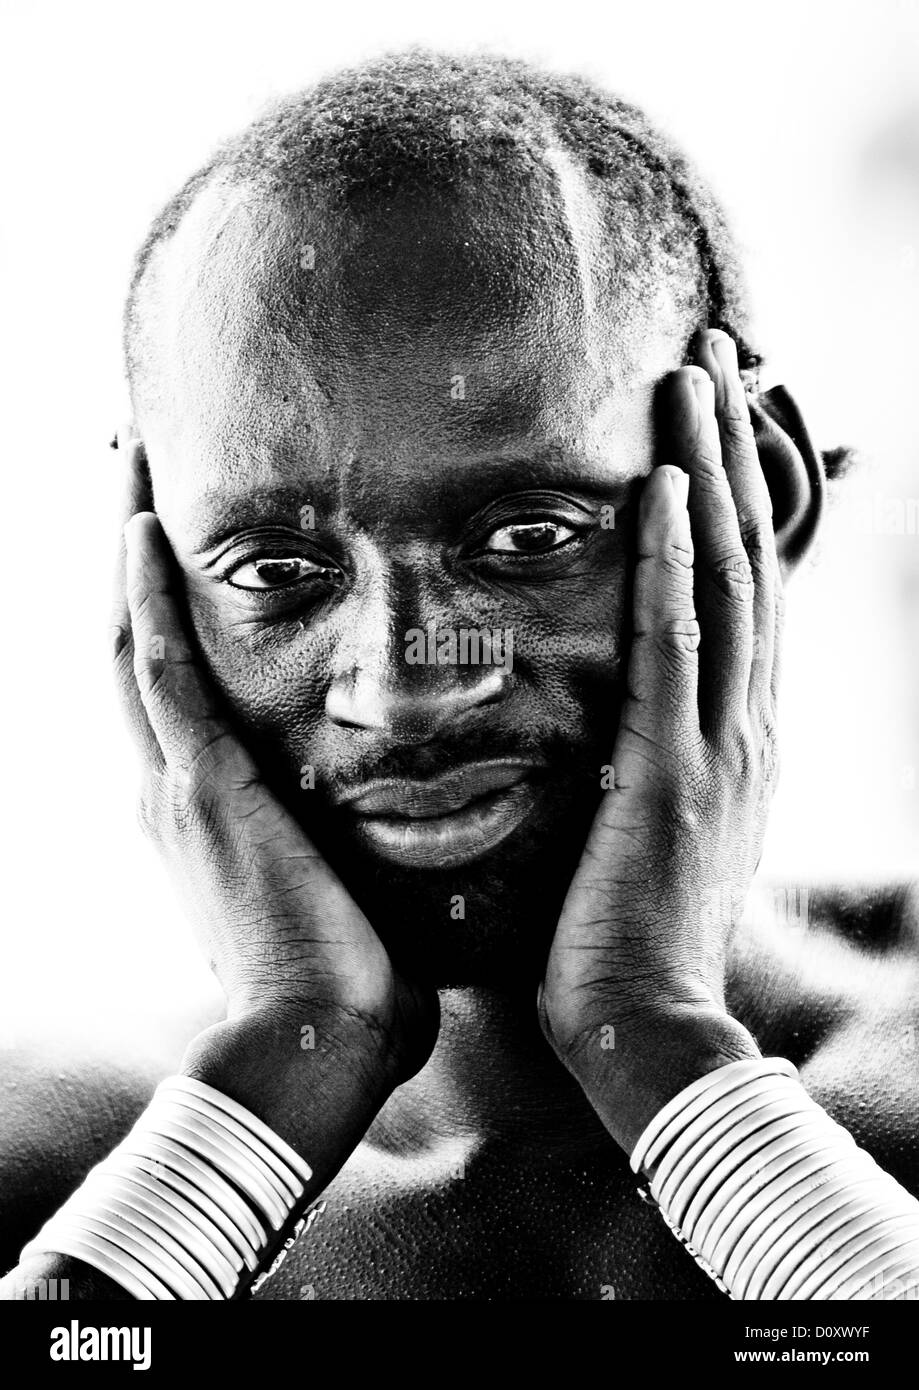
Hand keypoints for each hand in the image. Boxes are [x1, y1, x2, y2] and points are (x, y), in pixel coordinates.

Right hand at [111, 434, 437, 1152]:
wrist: (313, 1051)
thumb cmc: (343, 991)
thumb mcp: (337, 901)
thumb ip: (353, 857)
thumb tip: (413, 848)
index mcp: (203, 815)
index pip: (170, 693)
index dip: (160, 619)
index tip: (174, 553)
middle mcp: (168, 791)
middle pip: (132, 649)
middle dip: (131, 563)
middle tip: (134, 479)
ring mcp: (175, 786)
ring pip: (131, 642)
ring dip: (126, 554)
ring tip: (128, 468)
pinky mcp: (201, 787)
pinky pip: (158, 671)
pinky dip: (143, 599)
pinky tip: (139, 527)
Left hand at [539, 330, 779, 1153]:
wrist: (644, 1029)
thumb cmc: (627, 938)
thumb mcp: (653, 830)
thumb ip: (648, 763)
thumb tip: (618, 721)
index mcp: (736, 736)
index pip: (747, 591)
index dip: (742, 499)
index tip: (722, 421)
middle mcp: (746, 722)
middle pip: (749, 557)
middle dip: (738, 449)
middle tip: (720, 355)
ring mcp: (718, 743)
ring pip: (725, 576)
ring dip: (714, 466)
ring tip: (700, 370)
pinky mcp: (671, 768)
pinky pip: (676, 642)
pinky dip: (674, 557)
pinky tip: (668, 479)